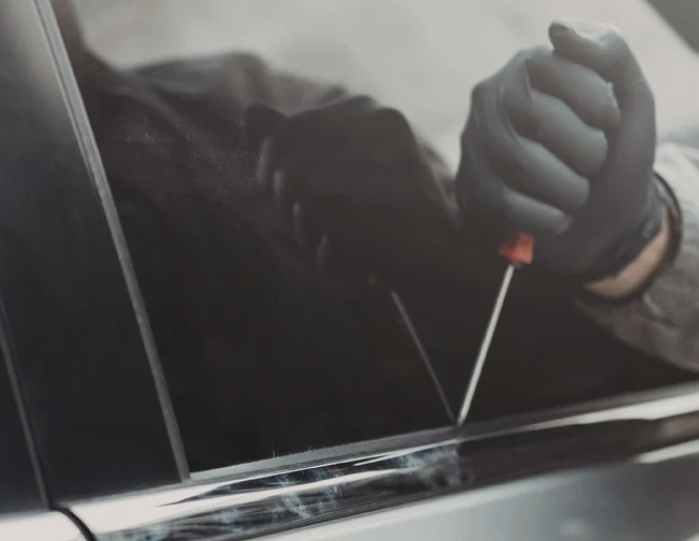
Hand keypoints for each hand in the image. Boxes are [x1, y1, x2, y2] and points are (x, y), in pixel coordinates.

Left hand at [246, 98, 468, 289]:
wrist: (450, 271)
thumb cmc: (397, 229)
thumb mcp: (344, 178)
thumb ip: (296, 142)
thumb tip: (248, 114)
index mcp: (369, 111)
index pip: (283, 140)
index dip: (285, 182)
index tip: (320, 206)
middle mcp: (371, 119)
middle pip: (284, 171)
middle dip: (299, 212)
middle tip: (345, 232)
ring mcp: (367, 156)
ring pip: (294, 200)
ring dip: (315, 236)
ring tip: (357, 246)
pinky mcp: (360, 197)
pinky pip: (313, 230)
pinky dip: (331, 257)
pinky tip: (363, 261)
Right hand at [457, 20, 662, 280]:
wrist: (605, 222)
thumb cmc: (614, 153)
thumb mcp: (631, 98)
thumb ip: (610, 51)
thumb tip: (556, 29)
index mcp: (528, 66)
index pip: (551, 66)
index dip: (593, 99)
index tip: (609, 120)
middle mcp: (491, 100)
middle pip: (536, 115)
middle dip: (586, 148)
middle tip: (596, 161)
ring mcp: (474, 148)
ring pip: (520, 162)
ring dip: (571, 187)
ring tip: (578, 192)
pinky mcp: (470, 195)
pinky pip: (506, 205)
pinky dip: (549, 218)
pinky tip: (559, 217)